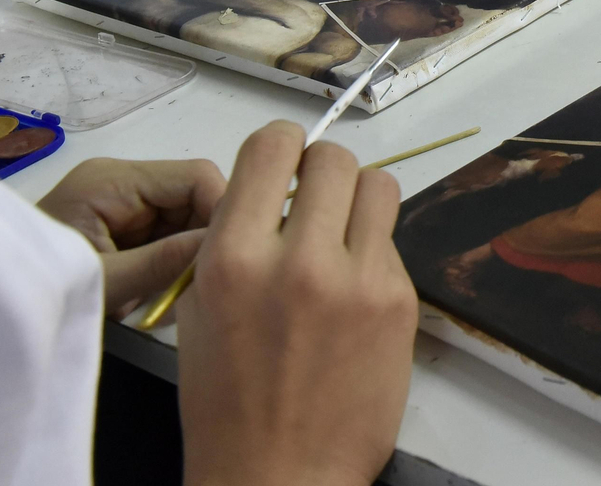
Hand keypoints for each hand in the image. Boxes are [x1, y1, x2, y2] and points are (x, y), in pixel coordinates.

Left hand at [37, 158, 226, 317]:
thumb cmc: (41, 288)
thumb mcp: (104, 281)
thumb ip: (164, 262)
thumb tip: (223, 247)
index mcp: (114, 181)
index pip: (195, 177)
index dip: (222, 209)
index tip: (231, 255)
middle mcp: (124, 182)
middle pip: (194, 197)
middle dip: (204, 238)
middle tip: (207, 282)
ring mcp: (125, 203)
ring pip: (187, 220)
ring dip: (189, 256)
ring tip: (178, 296)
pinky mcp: (125, 225)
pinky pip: (169, 236)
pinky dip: (173, 264)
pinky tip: (162, 294)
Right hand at [177, 123, 416, 485]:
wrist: (279, 475)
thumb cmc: (227, 401)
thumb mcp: (201, 309)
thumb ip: (236, 239)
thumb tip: (274, 191)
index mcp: (234, 257)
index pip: (273, 147)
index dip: (282, 150)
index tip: (286, 167)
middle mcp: (299, 259)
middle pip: (334, 159)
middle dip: (324, 174)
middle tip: (317, 206)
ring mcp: (357, 279)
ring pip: (380, 186)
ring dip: (361, 201)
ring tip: (344, 236)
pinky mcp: (399, 301)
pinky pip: (393, 244)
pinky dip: (375, 253)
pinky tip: (355, 292)